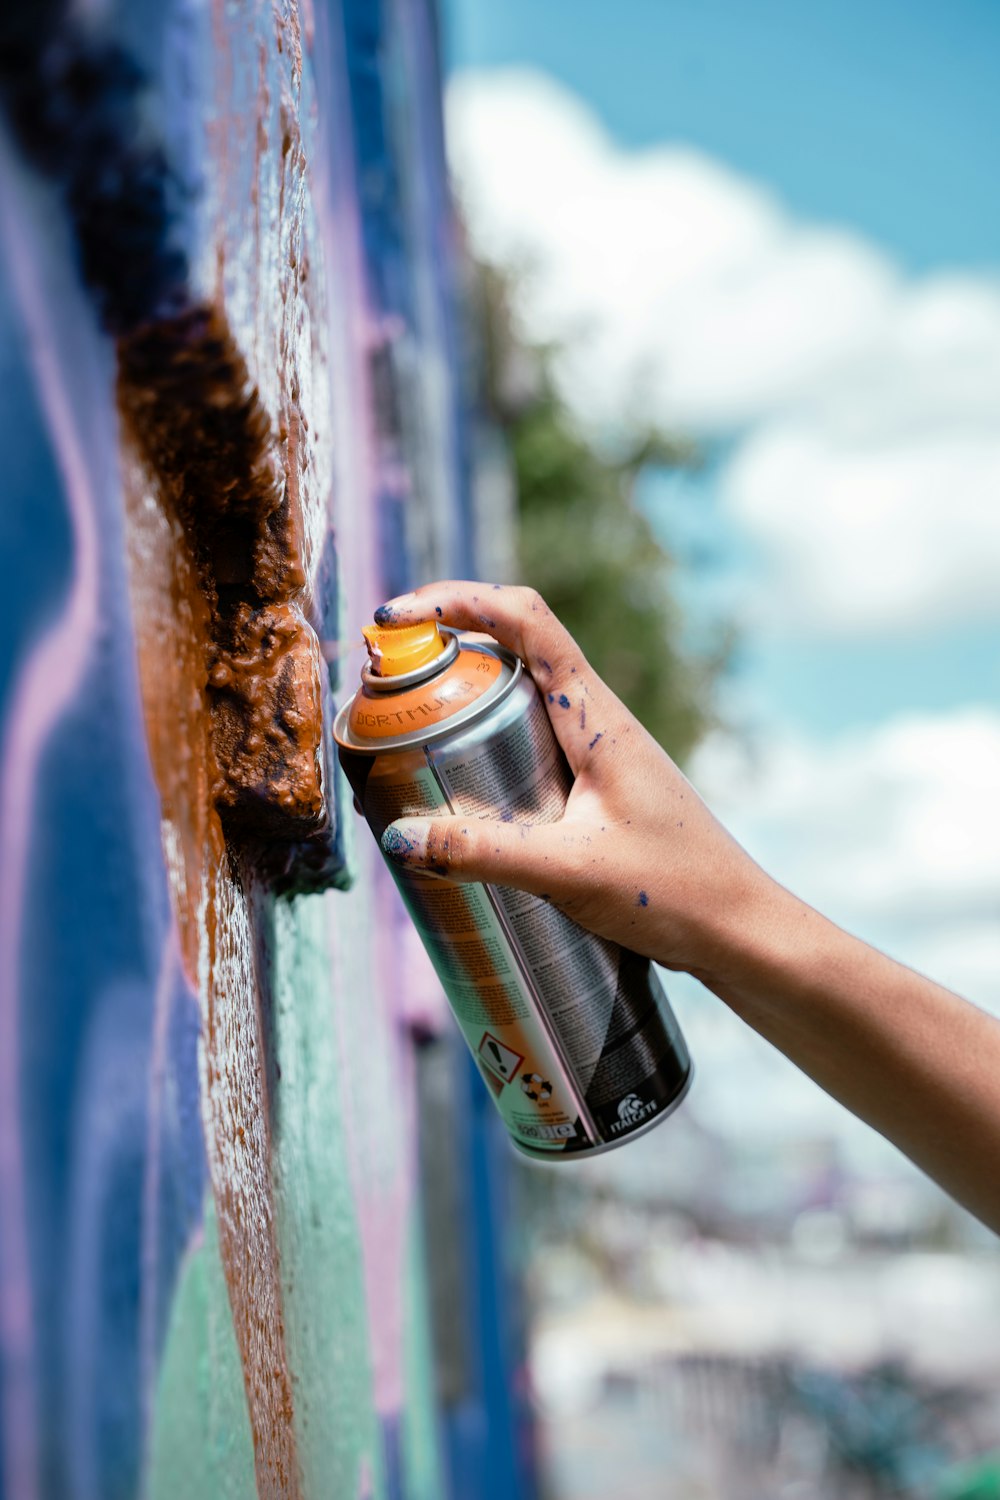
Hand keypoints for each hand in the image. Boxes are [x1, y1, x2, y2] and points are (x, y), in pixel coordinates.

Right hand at [374, 580, 768, 982]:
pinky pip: (528, 745)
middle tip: (381, 686)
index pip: (524, 618)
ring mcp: (597, 753)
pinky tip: (454, 793)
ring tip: (400, 734)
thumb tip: (397, 837)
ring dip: (460, 699)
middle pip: (511, 649)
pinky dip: (482, 747)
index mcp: (597, 715)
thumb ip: (482, 854)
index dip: (454, 601)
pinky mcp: (595, 790)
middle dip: (441, 650)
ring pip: (517, 699)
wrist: (742, 931)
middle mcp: (597, 719)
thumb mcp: (569, 871)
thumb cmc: (675, 892)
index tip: (394, 622)